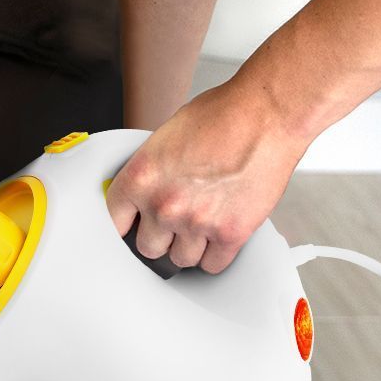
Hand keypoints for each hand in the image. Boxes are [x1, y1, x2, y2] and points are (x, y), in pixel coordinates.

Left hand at [106, 80, 309, 273]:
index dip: (127, 225)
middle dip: (161, 237)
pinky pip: (212, 265)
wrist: (267, 114)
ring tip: (201, 224)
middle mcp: (164, 205)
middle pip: (148, 248)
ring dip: (189, 246)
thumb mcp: (165, 138)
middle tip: (175, 222)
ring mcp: (197, 223)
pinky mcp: (230, 234)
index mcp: (140, 179)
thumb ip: (151, 173)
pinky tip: (218, 236)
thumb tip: (144, 194)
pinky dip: (215, 254)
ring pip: (181, 259)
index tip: (133, 227)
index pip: (114, 222)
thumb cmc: (222, 115)